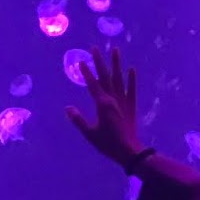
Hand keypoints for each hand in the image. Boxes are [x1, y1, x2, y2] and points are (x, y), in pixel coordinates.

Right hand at [65, 44, 141, 166]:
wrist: (129, 151)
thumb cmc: (108, 143)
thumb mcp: (90, 134)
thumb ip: (78, 120)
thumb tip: (67, 108)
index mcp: (102, 104)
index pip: (92, 85)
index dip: (86, 73)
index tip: (80, 62)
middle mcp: (113, 99)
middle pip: (105, 77)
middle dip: (99, 62)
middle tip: (95, 48)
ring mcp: (124, 101)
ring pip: (119, 79)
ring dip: (116, 64)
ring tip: (115, 50)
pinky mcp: (132, 106)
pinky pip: (132, 90)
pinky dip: (132, 80)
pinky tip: (132, 69)